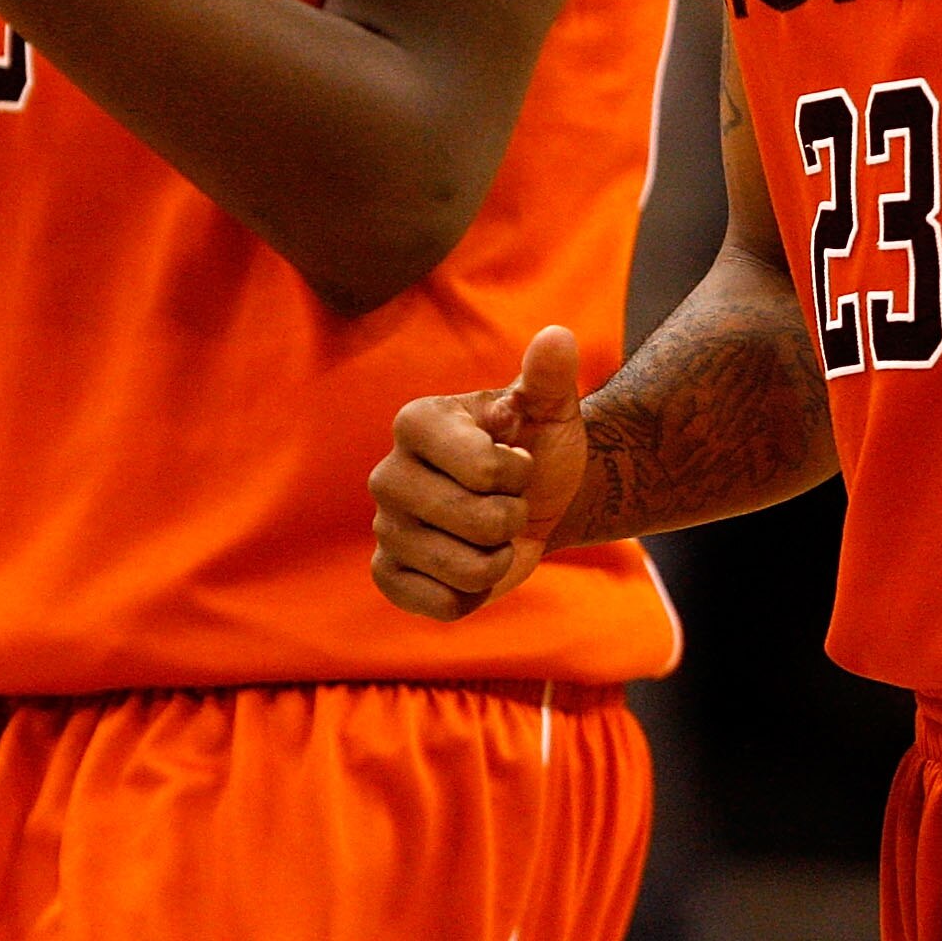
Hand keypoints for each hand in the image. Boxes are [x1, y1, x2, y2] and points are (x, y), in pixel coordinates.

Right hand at [370, 325, 589, 620]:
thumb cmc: (538, 444)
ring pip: (463, 569)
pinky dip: (473, 595)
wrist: (536, 499)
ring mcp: (385, 527)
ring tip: (493, 535)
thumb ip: (551, 374)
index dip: (518, 473)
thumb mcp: (551, 408)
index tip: (516, 459)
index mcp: (416, 422)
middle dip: (513, 518)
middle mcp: (388, 473)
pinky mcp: (388, 575)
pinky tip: (471, 566)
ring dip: (499, 559)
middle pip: (476, 522)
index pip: (483, 468)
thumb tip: (556, 337)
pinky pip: (440, 604)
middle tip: (508, 501)